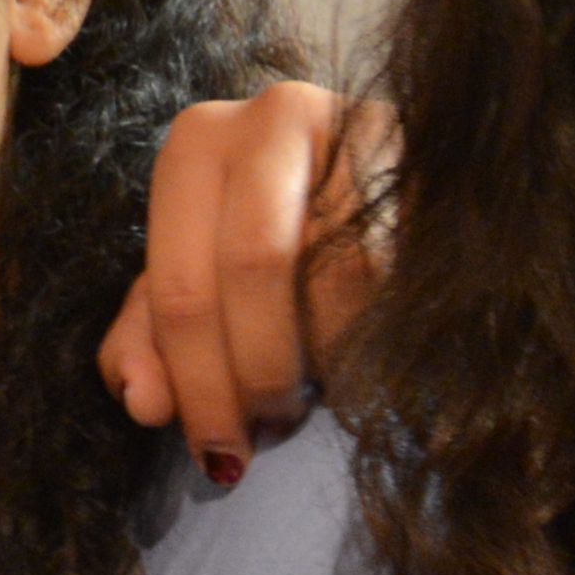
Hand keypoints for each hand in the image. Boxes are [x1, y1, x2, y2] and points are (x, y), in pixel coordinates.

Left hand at [98, 81, 387, 473]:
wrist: (392, 178)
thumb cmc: (274, 237)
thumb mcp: (194, 280)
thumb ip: (148, 341)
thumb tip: (142, 403)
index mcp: (195, 147)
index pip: (179, 284)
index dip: (196, 384)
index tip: (218, 455)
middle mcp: (271, 118)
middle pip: (253, 268)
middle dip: (260, 373)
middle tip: (273, 433)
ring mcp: (358, 124)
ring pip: (344, 271)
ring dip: (331, 356)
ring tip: (325, 391)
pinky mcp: (433, 154)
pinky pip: (410, 264)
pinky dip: (387, 330)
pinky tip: (375, 354)